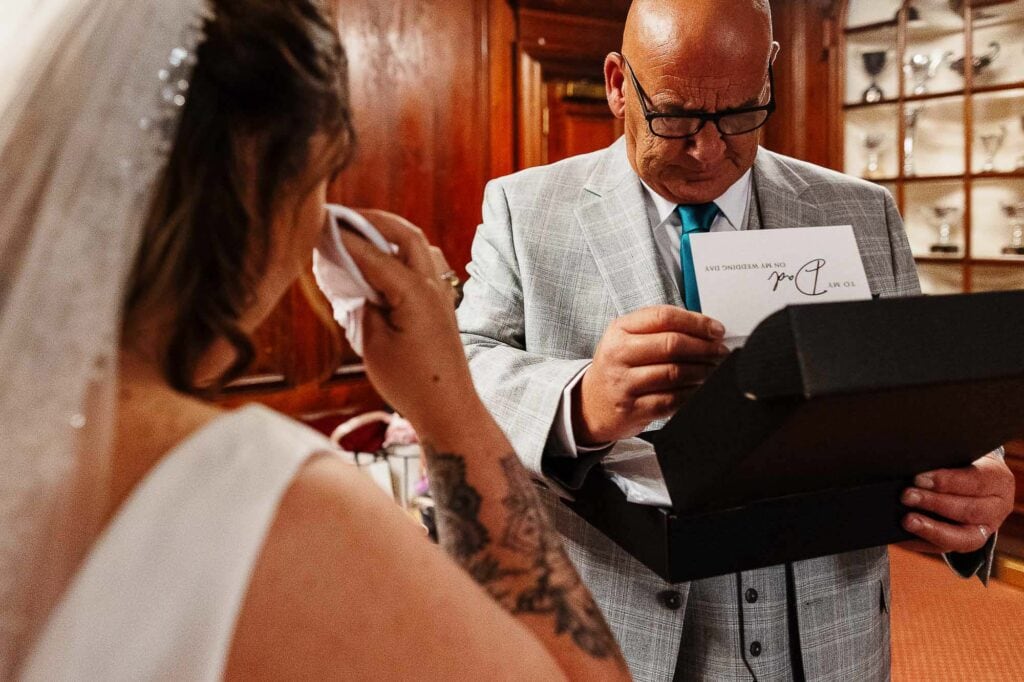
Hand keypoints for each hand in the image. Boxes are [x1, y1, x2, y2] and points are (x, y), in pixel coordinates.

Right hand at [340, 210, 481, 434]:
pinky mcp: (441, 303)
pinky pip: (422, 263)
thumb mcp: (373, 344)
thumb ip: (360, 303)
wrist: (449, 409)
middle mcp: (433, 286)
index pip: (372, 254)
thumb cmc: (410, 383)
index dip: (342, 237)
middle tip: (340, 217)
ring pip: (418, 245)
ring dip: (389, 232)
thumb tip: (350, 277)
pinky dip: (400, 251)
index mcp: (415, 293)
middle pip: (405, 233)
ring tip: (358, 231)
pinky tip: (381, 258)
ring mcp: (441, 293)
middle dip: (373, 219)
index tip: (316, 223)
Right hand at [574, 305, 728, 444]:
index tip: (716, 330)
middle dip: (704, 347)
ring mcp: (623, 383)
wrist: (591, 404)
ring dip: (702, 371)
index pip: (663, 316)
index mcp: (619, 330)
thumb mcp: (627, 339)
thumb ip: (659, 329)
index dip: (696, 322)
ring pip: (674, 373)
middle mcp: (618, 354)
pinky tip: (699, 389)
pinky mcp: (632, 409)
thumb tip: (705, 329)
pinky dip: (691, 394)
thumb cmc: (618, 368)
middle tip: (720, 351)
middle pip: (671, 344)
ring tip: (713, 369)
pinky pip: (671, 400)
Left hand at [900, 451, 1015, 553]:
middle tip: (907, 496)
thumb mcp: (959, 456)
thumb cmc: (961, 464)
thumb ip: (942, 461)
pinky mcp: (966, 543)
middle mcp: (996, 508)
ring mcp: (984, 529)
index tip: (918, 478)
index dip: (947, 481)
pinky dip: (922, 542)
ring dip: (932, 529)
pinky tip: (902, 536)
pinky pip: (945, 548)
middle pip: (969, 510)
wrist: (972, 481)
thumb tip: (914, 466)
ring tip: (907, 521)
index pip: (975, 481)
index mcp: (997, 480)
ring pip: (963, 537)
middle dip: (934, 503)